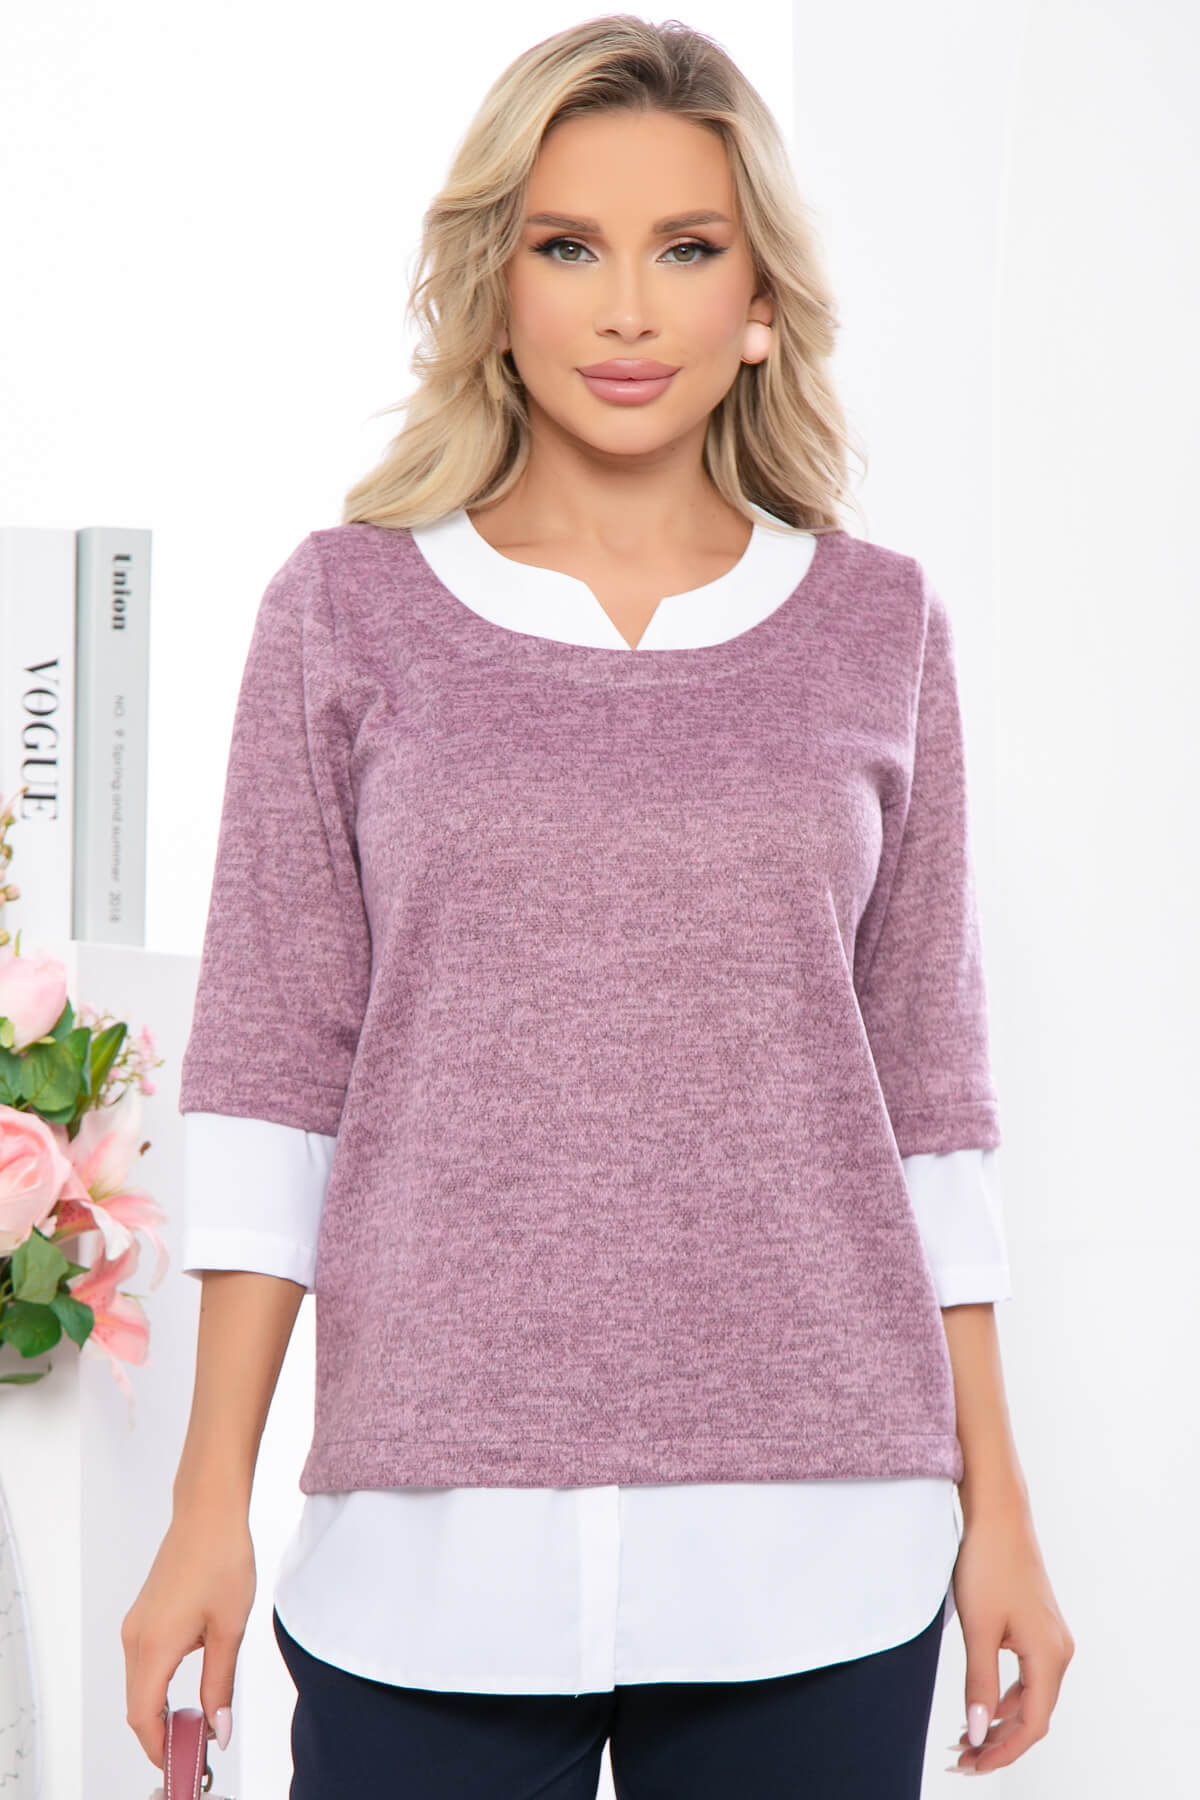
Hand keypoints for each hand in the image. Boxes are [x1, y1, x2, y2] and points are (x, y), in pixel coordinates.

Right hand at [121, 1507, 255, 1770]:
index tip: (180, 1763)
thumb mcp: (229, 1629)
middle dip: (160, 1733)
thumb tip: (217, 1728)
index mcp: (154, 1645)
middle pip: (137, 1704)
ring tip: (196, 1721)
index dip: (158, 1748)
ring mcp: (136, 1624)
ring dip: (160, 1708)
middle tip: (194, 1749)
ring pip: (139, 1684)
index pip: (144, 1716)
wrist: (209, 1512)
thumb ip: (219, 1684)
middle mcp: (135, 1637)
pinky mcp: (144, 1614)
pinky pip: (143, 1662)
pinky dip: (158, 1684)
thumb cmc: (221, 1558)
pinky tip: (188, 1686)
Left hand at [945, 1510, 1074, 1773]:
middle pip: (1034, 1715)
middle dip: (999, 1741)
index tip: (970, 1764)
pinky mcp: (1037, 1626)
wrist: (997, 1513)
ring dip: (1001, 1720)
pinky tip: (984, 1704)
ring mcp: (1050, 1637)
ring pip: (1031, 1696)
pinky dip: (1006, 1696)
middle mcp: (1058, 1650)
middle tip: (962, 1757)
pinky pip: (1027, 1675)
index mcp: (1049, 1655)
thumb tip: (975, 1731)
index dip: (1001, 1751)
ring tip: (967, 1737)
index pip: (1033, 1725)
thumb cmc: (988, 1562)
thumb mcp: (978, 1628)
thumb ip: (978, 1682)